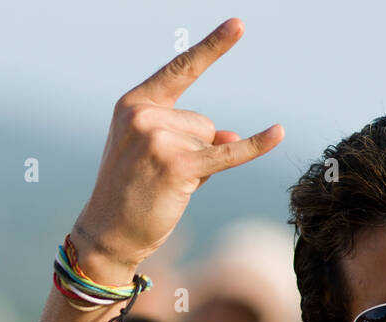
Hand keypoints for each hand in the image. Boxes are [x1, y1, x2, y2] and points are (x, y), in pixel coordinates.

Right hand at [72, 17, 283, 276]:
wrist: (107, 234)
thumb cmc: (130, 193)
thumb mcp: (155, 153)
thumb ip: (192, 137)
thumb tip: (233, 139)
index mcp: (133, 104)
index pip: (181, 70)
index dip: (212, 47)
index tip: (239, 23)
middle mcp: (144, 116)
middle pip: (203, 122)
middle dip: (193, 151)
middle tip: (157, 177)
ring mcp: (159, 140)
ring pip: (211, 143)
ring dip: (197, 169)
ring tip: (162, 186)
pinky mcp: (177, 167)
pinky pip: (228, 155)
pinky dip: (255, 147)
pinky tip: (278, 133)